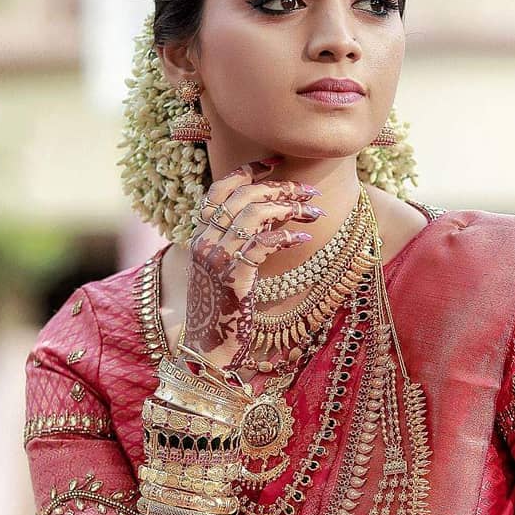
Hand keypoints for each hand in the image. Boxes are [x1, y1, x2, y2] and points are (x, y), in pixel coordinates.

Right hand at [181, 159, 323, 372]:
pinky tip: (303, 237)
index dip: (248, 171)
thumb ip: (237, 245)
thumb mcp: (224, 272)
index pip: (220, 189)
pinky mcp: (232, 276)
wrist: (208, 351)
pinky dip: (285, 236)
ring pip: (254, 214)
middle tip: (309, 192)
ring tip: (314, 212)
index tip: (275, 163)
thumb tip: (268, 220)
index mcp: (200, 236)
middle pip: (243, 196)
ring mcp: (215, 258)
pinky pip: (261, 244)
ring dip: (288, 207)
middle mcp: (204, 242)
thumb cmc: (222, 314)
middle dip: (280, 188)